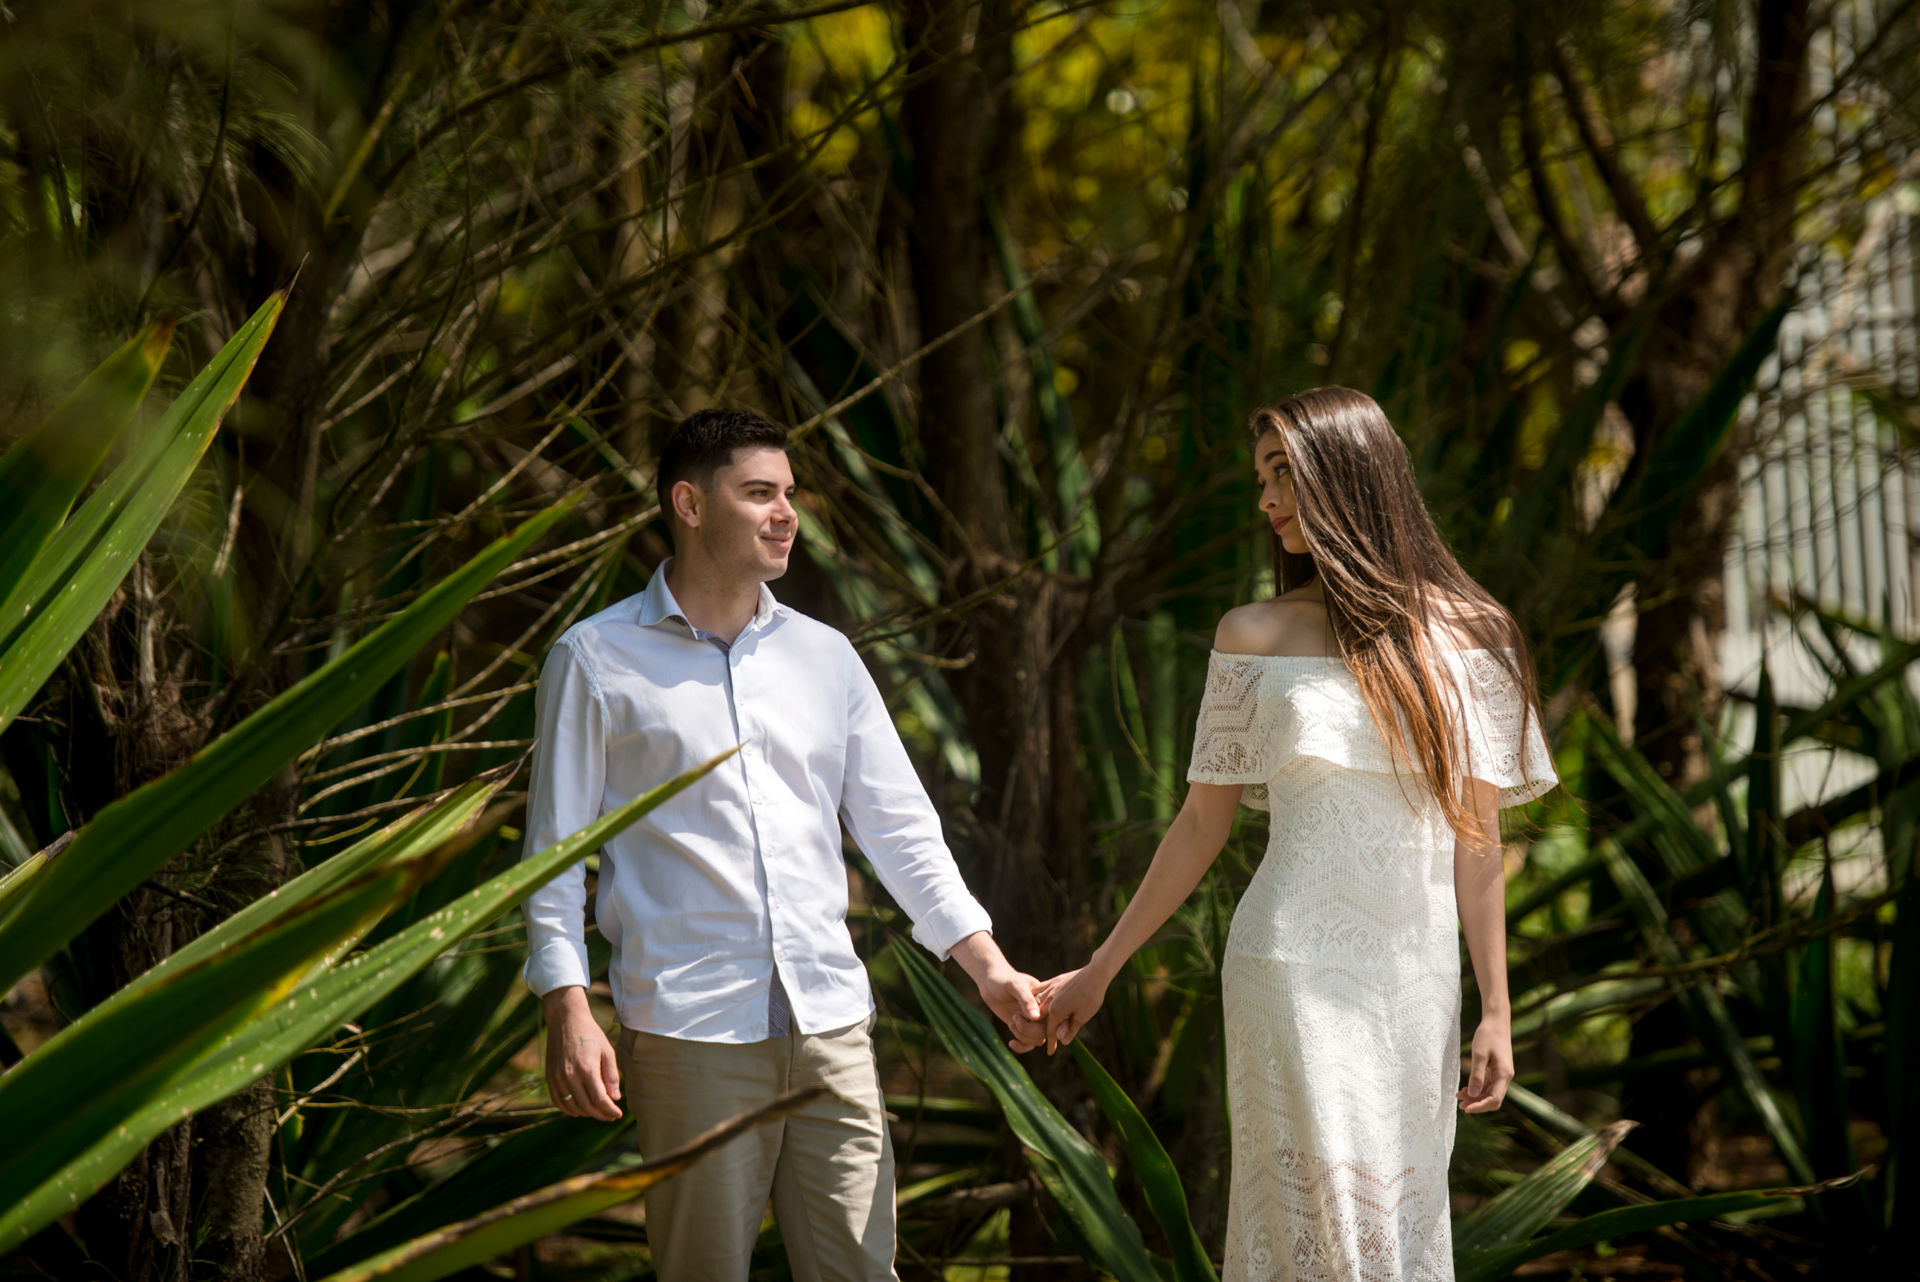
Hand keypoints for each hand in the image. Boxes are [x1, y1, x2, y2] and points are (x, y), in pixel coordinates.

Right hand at [542, 986, 623, 1121]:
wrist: (566, 1019)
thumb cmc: (590, 1034)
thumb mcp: (607, 1051)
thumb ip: (611, 1076)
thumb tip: (614, 1098)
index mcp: (587, 1069)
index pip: (599, 1100)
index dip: (609, 1111)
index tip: (618, 1115)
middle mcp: (570, 1076)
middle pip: (586, 1106)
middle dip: (600, 1114)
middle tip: (610, 1115)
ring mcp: (557, 1077)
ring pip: (572, 1107)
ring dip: (586, 1113)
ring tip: (597, 1112)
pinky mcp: (549, 1077)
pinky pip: (558, 1101)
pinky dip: (568, 1109)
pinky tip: (578, 1110)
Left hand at [977, 968, 1048, 1051]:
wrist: (990, 982)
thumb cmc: (1004, 979)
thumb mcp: (1015, 985)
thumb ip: (1026, 1000)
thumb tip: (1036, 1017)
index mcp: (1046, 1000)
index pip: (1054, 1016)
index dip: (1051, 1025)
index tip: (1034, 1023)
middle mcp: (1042, 1012)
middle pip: (1046, 1031)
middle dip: (1029, 1030)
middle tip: (1014, 1017)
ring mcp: (1032, 1021)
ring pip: (1037, 1039)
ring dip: (1023, 1035)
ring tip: (1011, 1022)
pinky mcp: (1022, 1028)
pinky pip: (1028, 1044)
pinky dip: (1021, 1047)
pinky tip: (1011, 1042)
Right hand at [1032, 965, 1107, 1054]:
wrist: (1095, 973)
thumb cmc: (1091, 996)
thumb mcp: (1083, 1016)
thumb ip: (1070, 1029)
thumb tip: (1062, 1041)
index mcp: (1056, 1011)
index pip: (1050, 1032)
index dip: (1051, 1043)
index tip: (1050, 1052)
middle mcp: (1049, 1001)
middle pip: (1041, 1019)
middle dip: (1041, 1030)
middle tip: (1042, 1040)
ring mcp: (1050, 989)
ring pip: (1038, 1005)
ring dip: (1037, 1015)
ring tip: (1038, 1023)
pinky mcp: (1053, 981)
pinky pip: (1040, 990)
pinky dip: (1037, 998)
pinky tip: (1037, 1001)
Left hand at [1457, 1017, 1512, 1112]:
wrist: (1496, 1021)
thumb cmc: (1488, 1035)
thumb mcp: (1479, 1054)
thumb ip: (1476, 1075)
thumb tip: (1473, 1095)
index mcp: (1504, 1074)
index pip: (1494, 1099)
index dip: (1480, 1106)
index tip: (1466, 1108)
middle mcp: (1506, 1077)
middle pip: (1493, 1099)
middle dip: (1477, 1104)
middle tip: (1460, 1105)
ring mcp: (1503, 1074)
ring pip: (1490, 1093)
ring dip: (1476, 1097)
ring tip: (1458, 1097)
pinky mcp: (1498, 1070)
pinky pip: (1489, 1085)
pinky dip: (1478, 1089)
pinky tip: (1465, 1089)